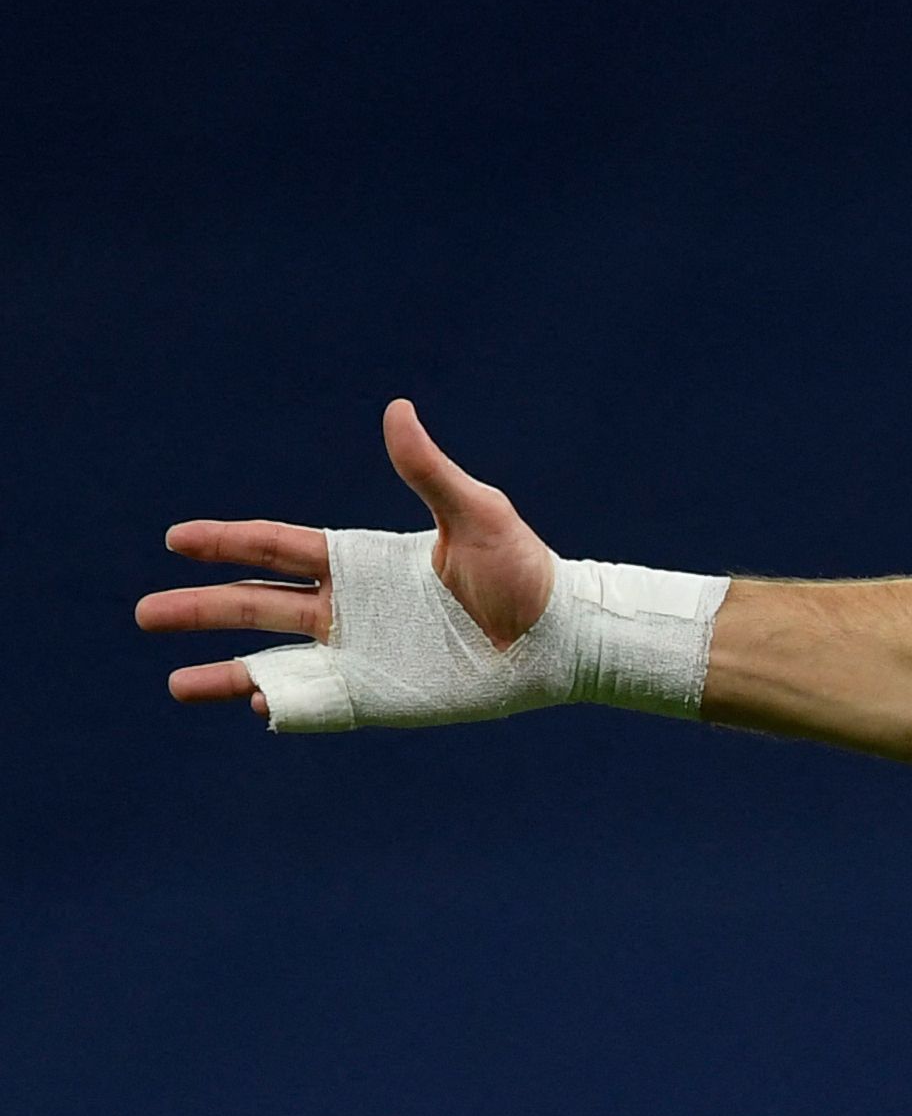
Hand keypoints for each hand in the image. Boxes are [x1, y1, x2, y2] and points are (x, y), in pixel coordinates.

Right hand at [142, 399, 557, 717]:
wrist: (563, 636)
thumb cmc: (525, 572)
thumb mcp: (477, 514)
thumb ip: (428, 471)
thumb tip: (397, 409)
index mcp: (360, 563)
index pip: (276, 548)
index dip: (225, 544)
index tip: (175, 539)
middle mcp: (350, 610)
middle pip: (256, 606)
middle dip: (200, 610)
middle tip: (144, 614)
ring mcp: (362, 654)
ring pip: (276, 662)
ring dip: (224, 671)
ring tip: (174, 684)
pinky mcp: (385, 694)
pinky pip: (322, 702)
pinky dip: (286, 704)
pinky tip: (256, 706)